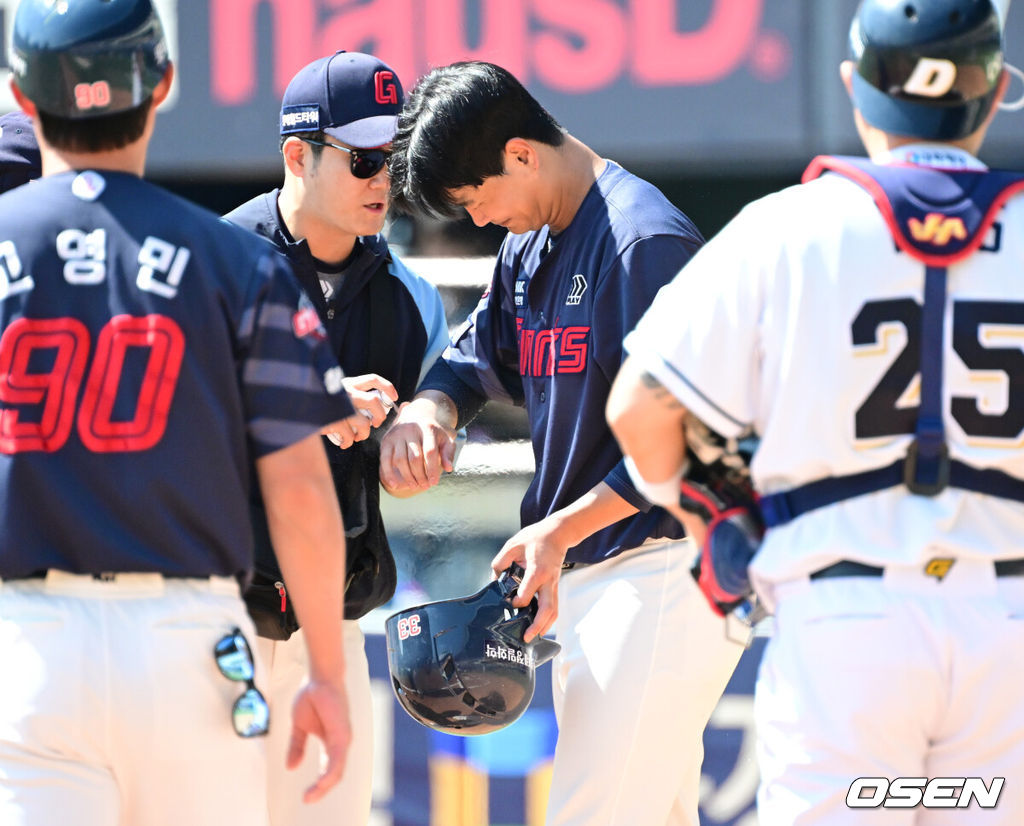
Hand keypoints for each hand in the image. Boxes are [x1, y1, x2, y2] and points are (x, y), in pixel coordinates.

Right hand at [287, 679, 351, 803]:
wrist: (319, 678)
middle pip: (335, 774)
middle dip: (321, 790)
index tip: (306, 797)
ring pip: (338, 770)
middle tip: (307, 800)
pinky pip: (338, 759)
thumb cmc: (312, 696)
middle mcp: (340, 743)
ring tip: (311, 796)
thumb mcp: (300, 726)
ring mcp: (343, 739)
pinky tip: (322, 783)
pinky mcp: (342, 734)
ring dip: (325, 786)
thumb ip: (297, 746)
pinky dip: (330, 773)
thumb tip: (291, 767)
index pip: (329, 769)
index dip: (319, 784)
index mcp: (331, 742)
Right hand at [321, 375, 397, 448]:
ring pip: (364, 423)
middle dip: (380, 416)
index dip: (387, 387)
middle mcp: (346, 392)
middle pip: (375, 402)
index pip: (373, 379)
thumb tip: (369, 406)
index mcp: (348, 383)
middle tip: (375, 424)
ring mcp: (340, 406)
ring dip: (364, 434)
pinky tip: (345, 443)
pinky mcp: (332, 420)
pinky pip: (348, 435)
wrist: (293, 401)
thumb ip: (346, 394)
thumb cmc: (315, 399)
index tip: (394, 397)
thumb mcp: (331, 390)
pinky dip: (349, 442)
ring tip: (358, 437)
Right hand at [378, 398, 456, 491]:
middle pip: (415, 458)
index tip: (434, 482)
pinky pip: (385, 459)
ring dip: (407, 477)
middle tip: (425, 486)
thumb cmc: (432, 433)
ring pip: (400, 460)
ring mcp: (396, 434)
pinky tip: (394, 485)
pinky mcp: (386, 440)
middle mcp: (410, 429)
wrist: (415, 416)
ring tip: (415, 486)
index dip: (432, 469)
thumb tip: (449, 468)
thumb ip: (448, 453)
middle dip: (420, 475)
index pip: (430, 451)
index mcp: (427, 428)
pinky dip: (388, 474)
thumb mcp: (444, 439)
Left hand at [490, 517, 568, 641]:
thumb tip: (494, 579)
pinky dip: (548, 619)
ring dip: (545, 626)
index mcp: (537, 571)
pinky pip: (554, 606)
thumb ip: (501, 561)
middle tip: (526, 638)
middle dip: (537, 626)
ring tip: (533, 637)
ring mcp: (554, 585)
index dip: (516, 602)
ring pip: (554, 611)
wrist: (558, 533)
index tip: (508, 604)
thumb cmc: (536, 537)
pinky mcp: (555, 587)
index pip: (527, 594)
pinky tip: (540, 625)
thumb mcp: (513, 544)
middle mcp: (548, 581)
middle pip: (547, 609)